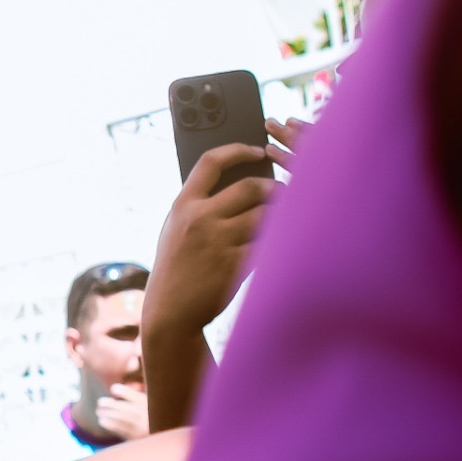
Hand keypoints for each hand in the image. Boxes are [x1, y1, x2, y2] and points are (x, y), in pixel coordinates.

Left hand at [93, 382, 149, 441]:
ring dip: (104, 413)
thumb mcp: (149, 401)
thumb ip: (136, 392)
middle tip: (101, 402)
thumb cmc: (152, 414)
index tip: (114, 390)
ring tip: (99, 412)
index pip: (124, 391)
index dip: (117, 389)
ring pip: (114, 417)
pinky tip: (103, 420)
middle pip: (116, 405)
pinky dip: (107, 423)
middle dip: (106, 403)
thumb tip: (119, 385)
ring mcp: (135, 425)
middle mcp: (139, 413)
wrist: (163, 435)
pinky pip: (115, 428)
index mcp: (143, 401)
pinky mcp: (132, 436)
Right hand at [147, 141, 278, 340]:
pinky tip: (286, 240)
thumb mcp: (175, 228)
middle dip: (273, 186)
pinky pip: (268, 243)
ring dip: (283, 212)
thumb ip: (198, 206)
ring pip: (265, 214)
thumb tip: (237, 184)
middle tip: (284, 190)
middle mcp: (200, 218)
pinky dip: (280, 240)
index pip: (211, 162)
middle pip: (250, 186)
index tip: (257, 150)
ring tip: (291, 214)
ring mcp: (218, 241)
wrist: (170, 311)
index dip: (237, 150)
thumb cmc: (176, 268)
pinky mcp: (235, 265)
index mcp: (183, 204)